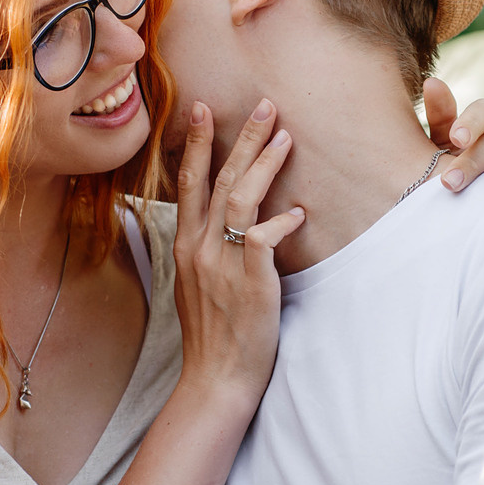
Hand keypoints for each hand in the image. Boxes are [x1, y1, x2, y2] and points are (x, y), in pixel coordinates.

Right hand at [170, 99, 304, 398]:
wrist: (216, 378)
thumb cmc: (215, 336)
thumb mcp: (200, 287)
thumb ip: (210, 253)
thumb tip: (234, 230)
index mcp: (184, 247)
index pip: (189, 183)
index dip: (198, 145)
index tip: (202, 110)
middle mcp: (197, 248)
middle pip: (218, 179)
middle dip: (240, 138)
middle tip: (263, 105)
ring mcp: (220, 262)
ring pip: (240, 196)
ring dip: (264, 163)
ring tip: (285, 137)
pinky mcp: (248, 279)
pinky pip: (263, 236)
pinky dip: (282, 221)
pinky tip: (299, 213)